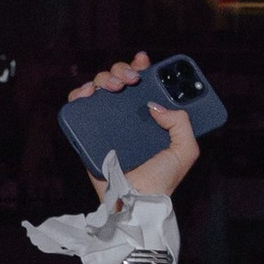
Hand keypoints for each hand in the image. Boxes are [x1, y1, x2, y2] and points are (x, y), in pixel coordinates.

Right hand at [65, 53, 201, 199]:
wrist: (135, 200)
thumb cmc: (161, 180)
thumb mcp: (185, 150)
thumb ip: (182, 123)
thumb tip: (156, 105)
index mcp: (151, 118)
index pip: (144, 85)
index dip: (142, 68)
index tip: (144, 63)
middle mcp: (128, 117)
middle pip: (120, 80)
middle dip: (123, 71)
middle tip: (131, 80)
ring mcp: (107, 123)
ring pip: (99, 87)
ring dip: (104, 78)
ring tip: (114, 87)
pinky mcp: (88, 133)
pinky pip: (78, 106)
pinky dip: (80, 93)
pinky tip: (88, 93)